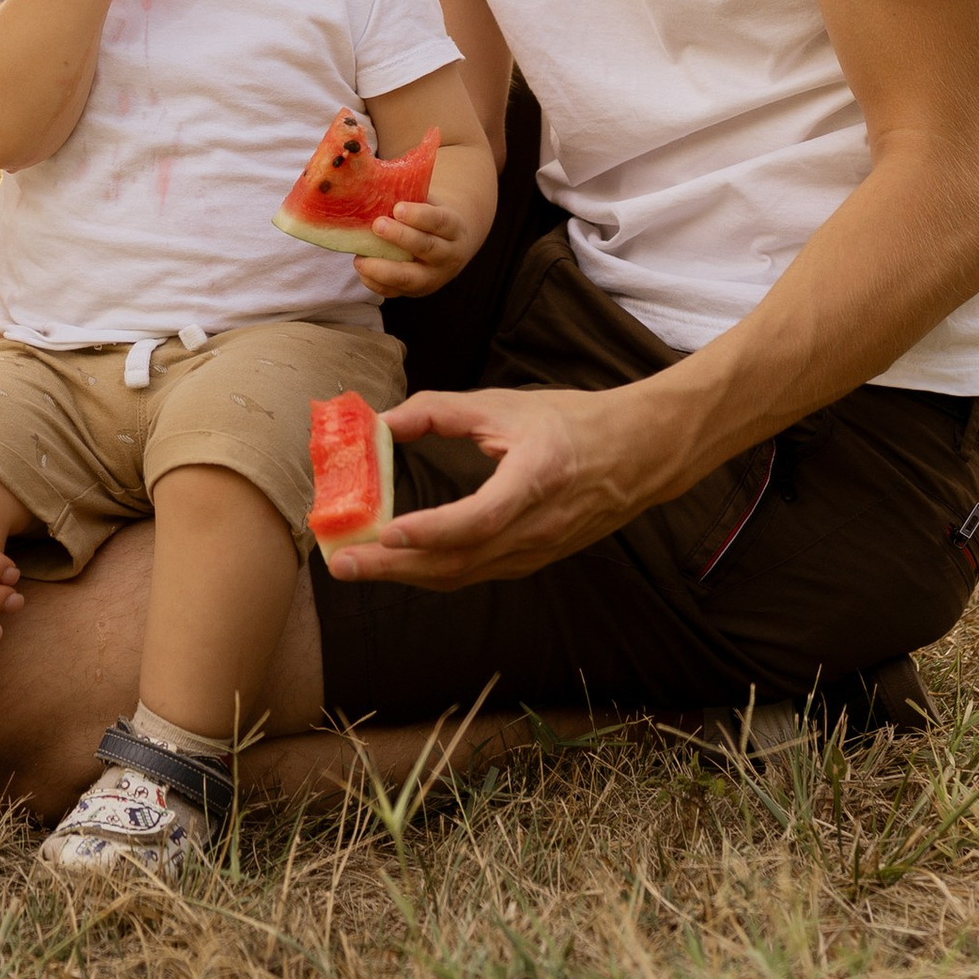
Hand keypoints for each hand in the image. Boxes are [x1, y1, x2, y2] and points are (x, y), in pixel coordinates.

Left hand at [318, 377, 663, 590]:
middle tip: (341, 562)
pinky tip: (398, 563)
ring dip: (405, 574)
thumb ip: (441, 411)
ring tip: (355, 566)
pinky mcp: (532, 561)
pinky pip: (474, 573)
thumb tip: (384, 422)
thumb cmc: (572, 422)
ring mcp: (537, 551)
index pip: (480, 519)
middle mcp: (538, 526)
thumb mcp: (506, 404)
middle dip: (394, 566)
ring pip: (462, 574)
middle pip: (460, 560)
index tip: (388, 530)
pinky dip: (431, 571)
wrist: (637, 455)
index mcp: (537, 478)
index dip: (432, 530)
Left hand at [351, 198, 491, 302]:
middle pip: (427, 248)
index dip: (419, 216)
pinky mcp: (417, 291)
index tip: (397, 208)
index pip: (440, 222)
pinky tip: (362, 271)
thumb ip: (409, 196)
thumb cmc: (430, 215)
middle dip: (401, 238)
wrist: (450, 244)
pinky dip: (377, 284)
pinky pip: (397, 292)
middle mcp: (449, 255)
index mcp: (454, 228)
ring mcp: (434, 277)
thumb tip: (374, 180)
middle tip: (377, 225)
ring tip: (360, 259)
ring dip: (384, 269)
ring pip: (412, 278)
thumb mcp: (429, 202)